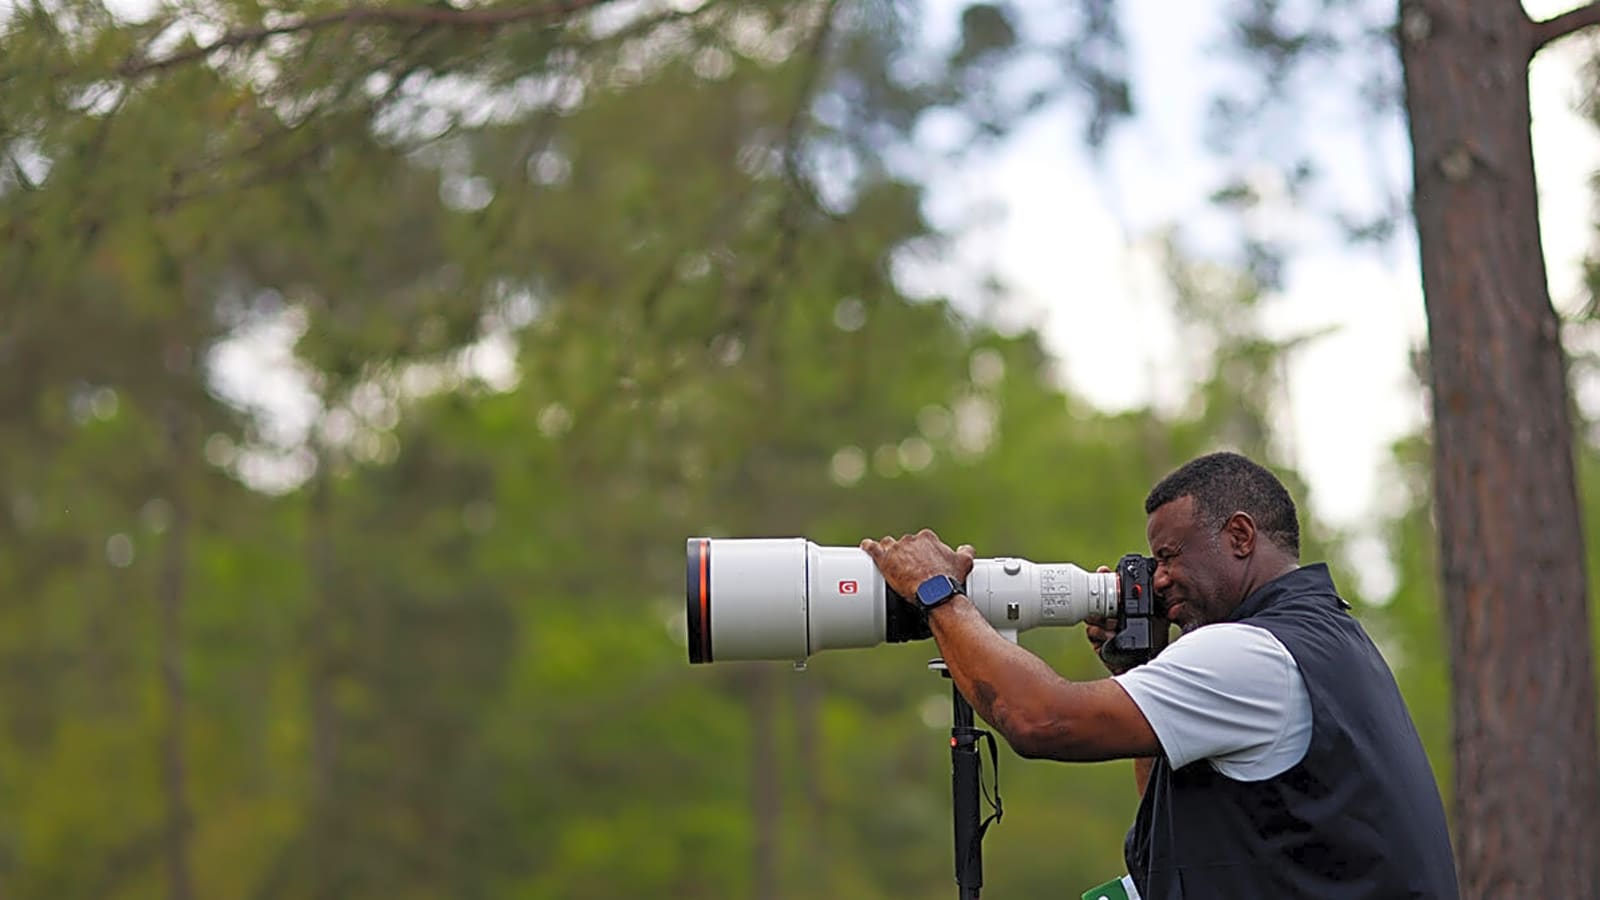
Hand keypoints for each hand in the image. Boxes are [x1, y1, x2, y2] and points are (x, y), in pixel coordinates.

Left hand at [859, 528, 974, 602]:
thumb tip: (967, 549)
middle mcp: (911, 540)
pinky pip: (872, 548)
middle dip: (905, 555)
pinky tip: (866, 549)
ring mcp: (896, 549)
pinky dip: (868, 548)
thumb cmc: (948, 580)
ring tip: (891, 565)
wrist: (935, 593)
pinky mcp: (884, 559)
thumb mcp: (964, 563)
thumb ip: (966, 552)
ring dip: (889, 553)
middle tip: (908, 569)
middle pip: (904, 544)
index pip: (920, 540)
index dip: (920, 551)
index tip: (921, 560)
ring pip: (888, 546)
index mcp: (927, 538)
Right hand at [1084, 565, 1163, 675]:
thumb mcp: (1159, 616)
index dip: (1104, 579)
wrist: (1150, 663)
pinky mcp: (1099, 643)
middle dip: (1097, 600)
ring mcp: (1103, 630)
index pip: (1110, 589)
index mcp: (1123, 607)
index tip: (1103, 571)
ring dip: (1100, 620)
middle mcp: (1111, 617)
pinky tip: (1109, 637)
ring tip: (1113, 624)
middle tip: (1106, 603)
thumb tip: (1161, 582)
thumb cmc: (1155, 641)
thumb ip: (1158, 601)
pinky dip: (1099, 635)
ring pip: (1092, 618)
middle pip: (1095, 601)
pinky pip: (1092, 634)